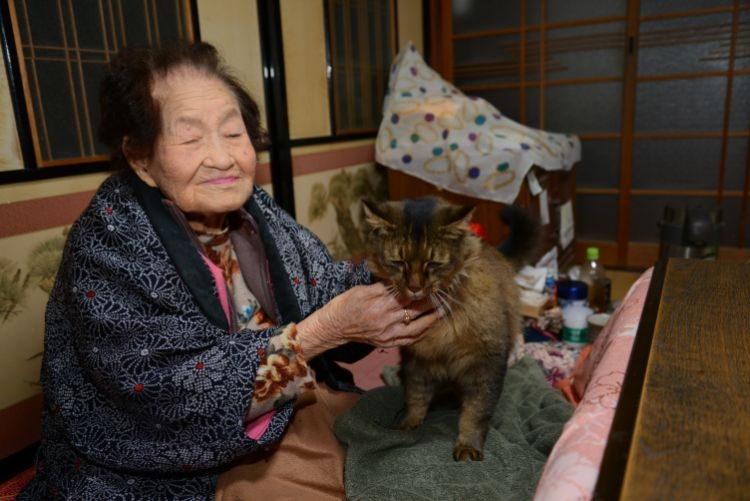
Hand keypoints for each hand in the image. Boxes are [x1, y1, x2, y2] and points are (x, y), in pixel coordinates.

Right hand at [297, 282, 440, 358]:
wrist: (333, 327)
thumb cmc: (345, 304)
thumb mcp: (361, 289)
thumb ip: (382, 286)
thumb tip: (400, 278)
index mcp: (378, 302)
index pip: (406, 293)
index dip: (421, 288)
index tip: (433, 281)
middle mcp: (384, 318)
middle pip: (415, 308)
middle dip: (431, 300)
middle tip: (444, 293)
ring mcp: (387, 333)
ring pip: (417, 325)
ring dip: (432, 318)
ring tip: (443, 310)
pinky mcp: (386, 343)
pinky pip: (409, 339)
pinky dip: (422, 333)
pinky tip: (430, 326)